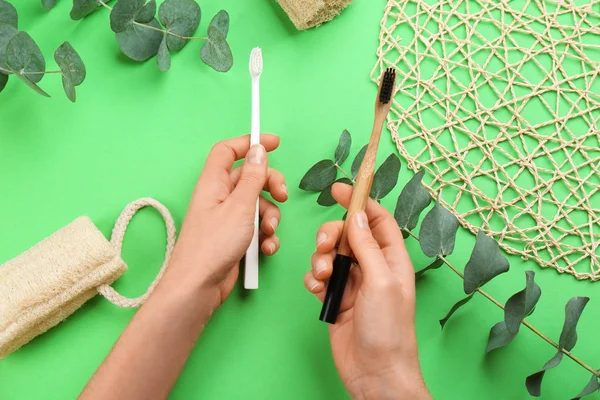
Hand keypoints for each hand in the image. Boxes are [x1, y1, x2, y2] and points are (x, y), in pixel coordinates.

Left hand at [169, 134, 287, 306]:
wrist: (199, 286)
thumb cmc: (213, 245)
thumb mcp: (240, 206)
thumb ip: (253, 177)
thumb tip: (258, 151)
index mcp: (213, 182)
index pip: (229, 151)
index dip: (249, 143)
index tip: (273, 143)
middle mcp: (219, 197)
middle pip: (250, 177)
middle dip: (270, 185)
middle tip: (283, 195)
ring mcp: (226, 218)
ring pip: (257, 204)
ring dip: (270, 216)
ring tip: (269, 231)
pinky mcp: (234, 237)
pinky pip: (255, 226)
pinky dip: (265, 235)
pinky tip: (267, 248)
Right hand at [304, 183, 429, 399]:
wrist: (374, 373)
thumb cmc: (388, 330)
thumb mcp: (380, 281)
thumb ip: (366, 246)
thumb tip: (357, 215)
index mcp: (392, 259)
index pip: (376, 219)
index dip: (360, 201)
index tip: (339, 189)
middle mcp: (372, 267)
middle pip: (348, 233)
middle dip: (331, 234)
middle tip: (326, 246)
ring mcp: (353, 282)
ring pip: (330, 254)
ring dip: (320, 259)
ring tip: (322, 277)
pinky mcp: (336, 298)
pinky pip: (319, 276)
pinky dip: (313, 279)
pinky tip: (316, 291)